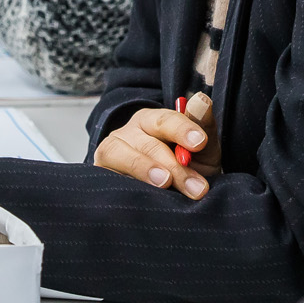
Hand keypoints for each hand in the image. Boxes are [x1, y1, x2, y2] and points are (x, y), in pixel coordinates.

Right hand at [94, 96, 215, 199]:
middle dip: (174, 166)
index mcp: (152, 121)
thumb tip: (202, 100)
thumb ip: (204, 126)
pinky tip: (143, 196)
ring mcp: (109, 154)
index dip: (182, 129)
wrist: (171, 202)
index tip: (200, 142)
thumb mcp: (203, 151)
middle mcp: (128, 133)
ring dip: (144, 168)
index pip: (165, 120)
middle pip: (147, 144)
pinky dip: (123, 186)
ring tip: (165, 183)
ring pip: (119, 154)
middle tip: (196, 187)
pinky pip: (106, 177)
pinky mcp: (99, 175)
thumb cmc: (188, 169)